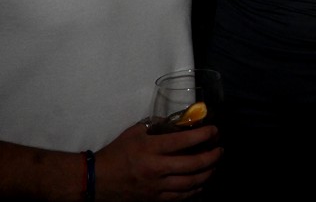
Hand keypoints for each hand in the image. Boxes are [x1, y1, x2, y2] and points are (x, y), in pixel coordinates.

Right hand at [94, 121, 221, 200]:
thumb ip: (156, 125)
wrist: (96, 179)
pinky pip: (180, 197)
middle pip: (193, 164)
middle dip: (212, 156)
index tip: (215, 130)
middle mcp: (156, 168)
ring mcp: (156, 186)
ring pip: (190, 183)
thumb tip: (178, 121)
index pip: (184, 141)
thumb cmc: (116, 152)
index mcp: (151, 148)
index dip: (204, 135)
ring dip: (207, 173)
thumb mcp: (134, 132)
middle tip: (220, 150)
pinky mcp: (154, 199)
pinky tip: (201, 183)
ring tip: (214, 165)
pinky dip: (195, 190)